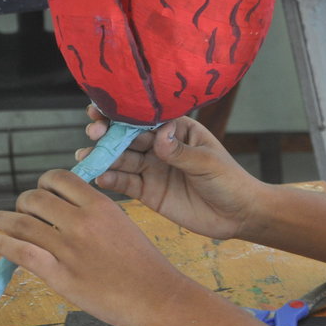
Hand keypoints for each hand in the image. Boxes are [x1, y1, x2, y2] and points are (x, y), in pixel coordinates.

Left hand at [0, 169, 195, 325]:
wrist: (157, 296)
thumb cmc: (145, 265)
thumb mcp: (123, 226)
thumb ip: (95, 216)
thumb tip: (66, 213)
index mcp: (101, 206)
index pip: (59, 178)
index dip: (44, 183)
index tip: (42, 193)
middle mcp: (82, 222)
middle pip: (35, 198)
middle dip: (24, 202)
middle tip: (23, 213)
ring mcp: (68, 248)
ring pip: (21, 222)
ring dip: (2, 220)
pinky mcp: (59, 274)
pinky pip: (19, 251)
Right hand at [80, 106, 259, 239]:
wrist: (238, 215)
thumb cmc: (230, 181)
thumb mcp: (208, 163)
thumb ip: (181, 152)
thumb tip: (159, 135)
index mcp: (178, 129)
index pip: (147, 118)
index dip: (124, 113)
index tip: (103, 109)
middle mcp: (161, 146)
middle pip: (129, 136)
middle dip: (108, 133)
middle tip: (94, 132)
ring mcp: (153, 168)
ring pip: (122, 159)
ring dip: (103, 156)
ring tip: (87, 156)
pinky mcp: (149, 191)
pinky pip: (126, 183)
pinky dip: (112, 180)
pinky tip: (100, 177)